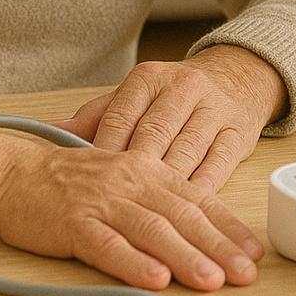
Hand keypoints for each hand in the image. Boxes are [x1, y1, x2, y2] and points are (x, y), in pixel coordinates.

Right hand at [0, 141, 263, 290]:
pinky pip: (107, 244)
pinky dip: (133, 262)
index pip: (198, 200)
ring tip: (210, 279)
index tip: (253, 253)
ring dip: (184, 256)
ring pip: (151, 230)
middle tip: (244, 272)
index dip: (228, 228)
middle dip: (218, 247)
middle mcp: (131, 181)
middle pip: (182, 216)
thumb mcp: (124, 181)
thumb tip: (201, 233)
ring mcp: (102, 201)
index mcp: (148, 170)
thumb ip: (159, 201)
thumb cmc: (72, 182)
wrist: (14, 174)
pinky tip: (154, 277)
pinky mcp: (73, 222)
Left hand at [56, 45, 287, 191]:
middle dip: (133, 175)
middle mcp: (183, 89)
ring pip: (185, 154)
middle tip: (115, 206)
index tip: (89, 183)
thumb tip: (57, 130)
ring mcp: (214, 111)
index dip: (104, 152)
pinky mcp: (238, 134)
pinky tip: (185, 214)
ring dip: (165, 190)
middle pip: (153, 136)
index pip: (121, 116)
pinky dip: (198, 193)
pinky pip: (216, 168)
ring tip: (148, 219)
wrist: (238, 77)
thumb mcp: (138, 94)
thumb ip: (99, 114)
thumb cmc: (176, 94)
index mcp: (151, 78)